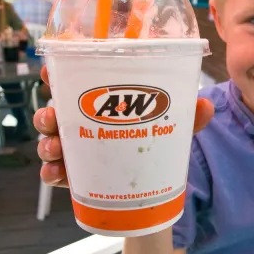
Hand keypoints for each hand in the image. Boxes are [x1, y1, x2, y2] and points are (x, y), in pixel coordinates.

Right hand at [35, 65, 213, 186]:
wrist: (154, 182)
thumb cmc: (155, 139)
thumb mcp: (171, 126)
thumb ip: (187, 116)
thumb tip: (206, 105)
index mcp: (99, 104)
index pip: (73, 84)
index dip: (57, 75)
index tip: (51, 71)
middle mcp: (82, 123)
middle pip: (55, 113)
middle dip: (47, 114)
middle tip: (53, 117)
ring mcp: (76, 150)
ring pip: (51, 142)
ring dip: (48, 143)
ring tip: (56, 148)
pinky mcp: (74, 176)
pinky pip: (55, 173)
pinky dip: (51, 173)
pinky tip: (56, 174)